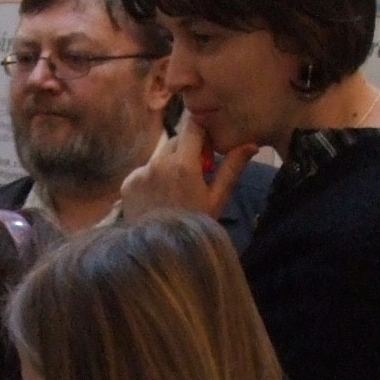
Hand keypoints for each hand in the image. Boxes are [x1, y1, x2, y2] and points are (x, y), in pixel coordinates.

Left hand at [119, 114, 259, 225]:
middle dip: (187, 150)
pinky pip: (144, 172)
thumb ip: (232, 168)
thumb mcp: (217, 199)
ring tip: (176, 191)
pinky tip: (159, 199)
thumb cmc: (196, 225)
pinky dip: (152, 179)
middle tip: (196, 174)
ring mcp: (140, 173)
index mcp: (183, 165)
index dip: (202, 132)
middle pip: (176, 141)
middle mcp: (158, 163)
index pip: (192, 125)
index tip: (208, 148)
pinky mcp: (127, 183)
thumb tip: (251, 144)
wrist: (161, 253)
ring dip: (169, 165)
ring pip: (160, 157)